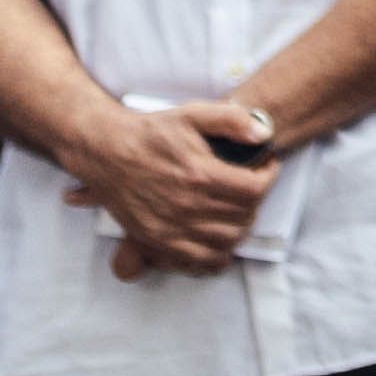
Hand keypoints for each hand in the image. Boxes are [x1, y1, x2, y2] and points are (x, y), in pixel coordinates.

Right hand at [62, 103, 274, 279]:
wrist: (106, 151)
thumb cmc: (151, 132)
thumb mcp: (193, 114)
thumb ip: (232, 120)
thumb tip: (264, 135)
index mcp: (200, 175)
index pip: (254, 190)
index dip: (269, 177)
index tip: (267, 167)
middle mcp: (187, 206)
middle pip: (243, 217)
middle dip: (256, 201)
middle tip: (252, 187)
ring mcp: (170, 227)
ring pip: (225, 243)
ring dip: (240, 228)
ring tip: (238, 211)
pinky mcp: (156, 240)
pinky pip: (197, 261)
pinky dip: (215, 256)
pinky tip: (219, 240)